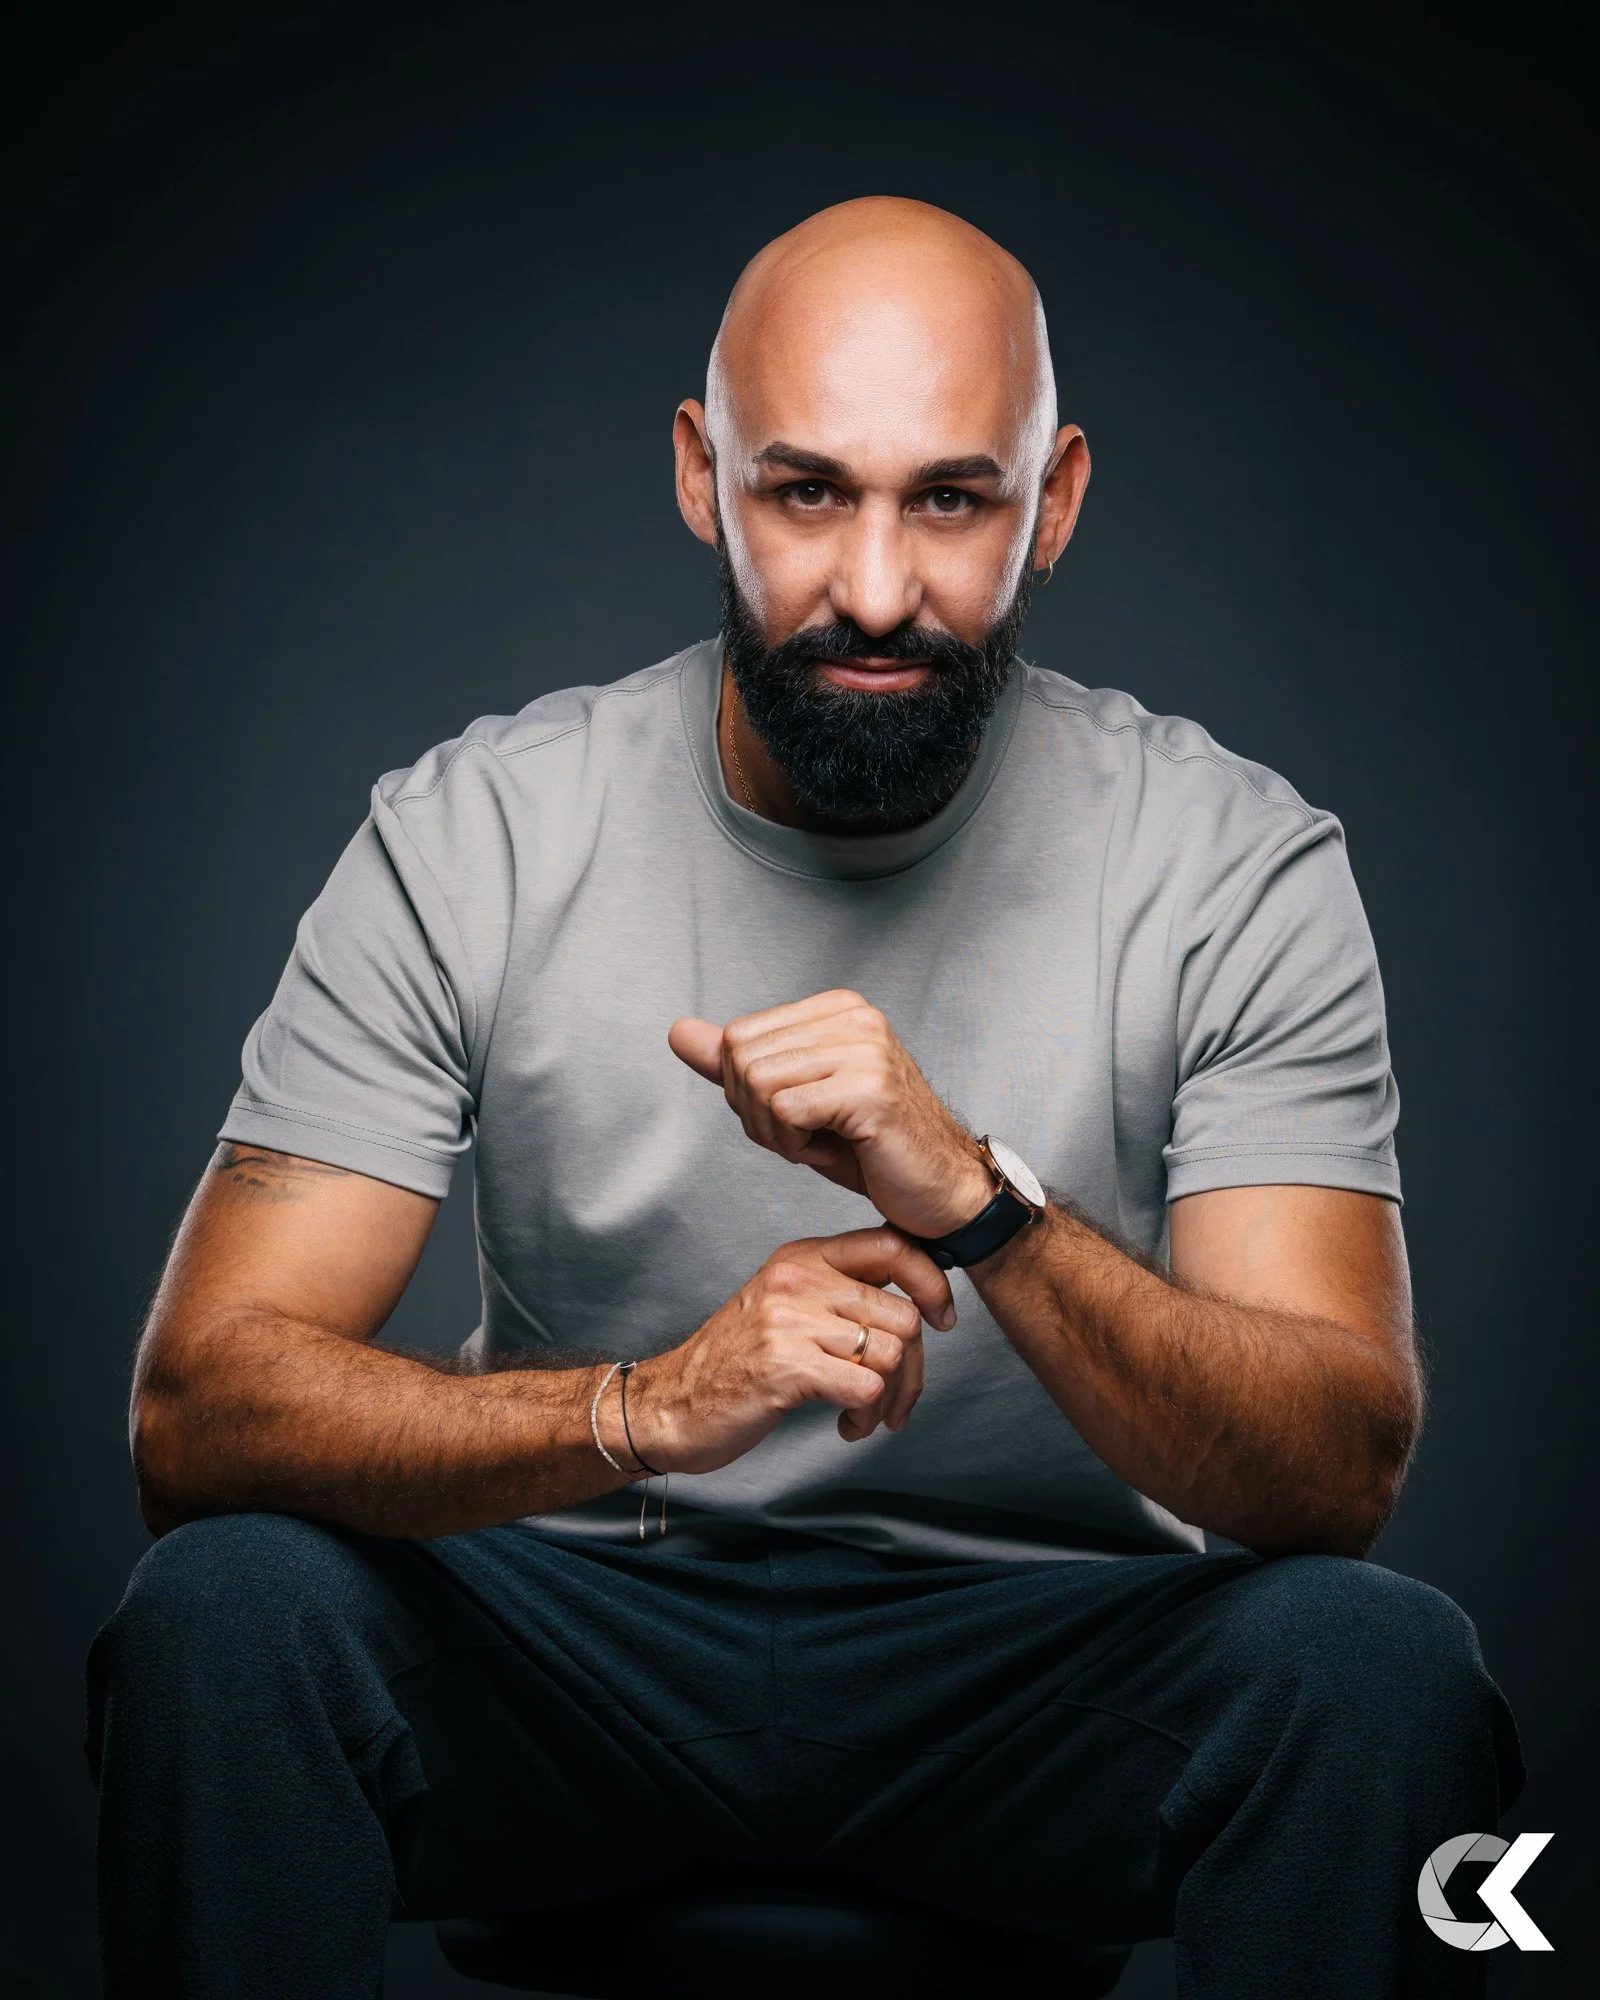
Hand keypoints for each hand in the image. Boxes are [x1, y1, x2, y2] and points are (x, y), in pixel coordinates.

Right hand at [619, 1229, 955, 1470]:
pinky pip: (866, 1387)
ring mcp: (789, 1320)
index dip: (932, 1282)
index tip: (943, 1320)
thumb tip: (916, 1302)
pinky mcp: (785, 1365)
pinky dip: (865, 1416)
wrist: (669, 1405)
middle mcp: (797, 1279)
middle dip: (912, 1370)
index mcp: (802, 1257)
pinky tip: (844, 1426)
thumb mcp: (784, 1305)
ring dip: (887, 1400)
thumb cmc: (733, 1364)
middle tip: (891, 1400)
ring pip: (891, 1354)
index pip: (893, 1246)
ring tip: (860, 1416)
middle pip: (903, 1316)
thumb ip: (838, 1293)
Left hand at [668, 990, 994, 1237]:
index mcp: (837, 1008)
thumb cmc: (871, 1148)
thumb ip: (739, 1064)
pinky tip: (829, 1151)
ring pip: (757, 1083)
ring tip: (816, 1143)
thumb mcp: (794, 1099)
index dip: (745, 1091)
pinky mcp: (870, 1088)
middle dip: (754, 1114)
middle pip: (740, 1057)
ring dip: (773, 1133)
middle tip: (801, 1137)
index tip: (792, 1116)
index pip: (737, 1036)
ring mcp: (865, 1049)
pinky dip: (792, 1145)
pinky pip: (783, 1111)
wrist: (941, 1191)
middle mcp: (854, 1016)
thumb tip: (678, 1032)